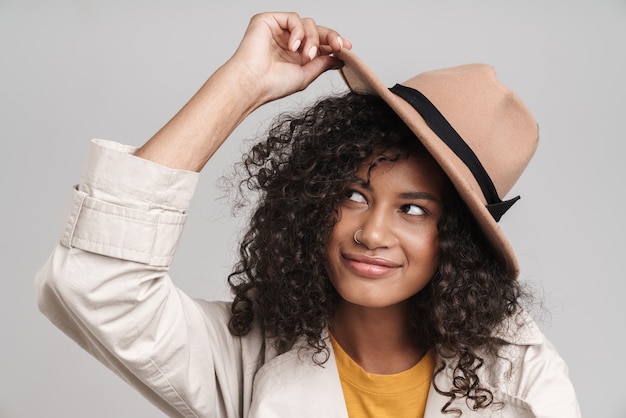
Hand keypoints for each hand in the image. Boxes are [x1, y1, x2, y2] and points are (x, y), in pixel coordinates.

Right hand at [226, 12, 351, 105]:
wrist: (253, 83)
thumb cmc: (272, 84)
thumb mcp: (306, 75)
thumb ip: (322, 63)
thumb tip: (339, 58)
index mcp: (295, 54)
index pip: (318, 42)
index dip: (333, 42)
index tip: (347, 47)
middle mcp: (287, 41)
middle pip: (316, 30)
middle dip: (330, 37)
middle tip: (339, 46)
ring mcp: (278, 30)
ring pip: (307, 23)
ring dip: (312, 39)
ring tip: (305, 55)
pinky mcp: (268, 20)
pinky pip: (293, 18)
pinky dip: (298, 31)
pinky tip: (293, 46)